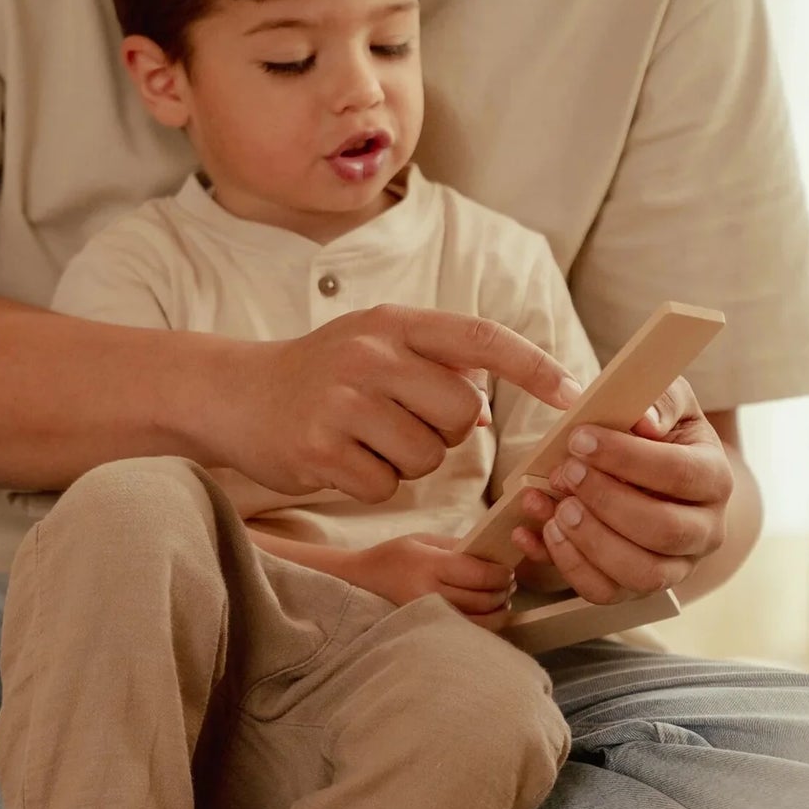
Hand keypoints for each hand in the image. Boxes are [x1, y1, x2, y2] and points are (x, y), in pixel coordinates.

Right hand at [231, 305, 581, 502]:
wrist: (233, 395)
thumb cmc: (317, 375)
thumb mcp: (374, 350)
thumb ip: (432, 368)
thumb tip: (483, 412)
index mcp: (393, 323)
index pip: (481, 339)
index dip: (534, 367)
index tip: (575, 394)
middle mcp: (371, 356)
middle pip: (458, 413)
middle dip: (444, 433)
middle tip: (402, 425)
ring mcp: (343, 403)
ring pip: (426, 456)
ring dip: (406, 462)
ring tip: (364, 441)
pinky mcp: (320, 450)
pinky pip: (384, 485)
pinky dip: (372, 484)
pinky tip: (341, 461)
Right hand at [353, 534, 514, 629]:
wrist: (358, 581)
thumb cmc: (392, 557)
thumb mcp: (422, 539)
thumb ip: (458, 545)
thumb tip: (493, 554)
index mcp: (429, 566)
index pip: (480, 574)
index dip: (501, 574)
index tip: (508, 571)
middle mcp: (429, 594)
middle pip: (483, 599)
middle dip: (503, 591)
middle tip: (509, 584)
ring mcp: (427, 617)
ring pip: (479, 622)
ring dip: (498, 612)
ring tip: (500, 601)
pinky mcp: (427, 631)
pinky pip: (464, 633)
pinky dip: (483, 626)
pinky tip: (486, 616)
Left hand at [509, 379, 733, 602]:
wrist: (659, 481)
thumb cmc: (659, 437)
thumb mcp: (667, 404)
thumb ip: (661, 401)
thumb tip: (645, 420)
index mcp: (715, 480)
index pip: (679, 473)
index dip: (626, 457)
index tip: (579, 439)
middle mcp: (704, 532)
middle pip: (662, 530)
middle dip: (606, 502)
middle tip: (565, 473)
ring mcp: (674, 568)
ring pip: (638, 573)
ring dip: (589, 541)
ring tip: (555, 508)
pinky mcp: (637, 590)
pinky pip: (603, 593)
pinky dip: (567, 565)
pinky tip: (541, 531)